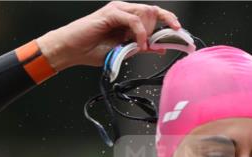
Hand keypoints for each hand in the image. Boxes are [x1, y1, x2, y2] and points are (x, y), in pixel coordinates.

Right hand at [37, 1, 181, 70]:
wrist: (71, 50)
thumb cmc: (91, 50)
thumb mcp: (123, 52)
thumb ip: (139, 47)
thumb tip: (158, 48)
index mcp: (128, 18)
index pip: (154, 14)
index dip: (169, 21)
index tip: (179, 32)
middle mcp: (125, 10)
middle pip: (154, 12)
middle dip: (159, 29)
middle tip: (153, 45)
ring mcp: (118, 9)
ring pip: (146, 13)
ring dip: (148, 33)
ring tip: (140, 47)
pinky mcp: (111, 13)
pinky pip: (134, 19)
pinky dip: (139, 33)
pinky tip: (137, 43)